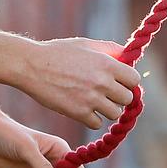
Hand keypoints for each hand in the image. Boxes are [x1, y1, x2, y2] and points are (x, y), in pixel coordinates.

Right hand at [19, 37, 139, 129]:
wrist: (32, 66)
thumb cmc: (59, 52)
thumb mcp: (85, 44)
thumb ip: (109, 49)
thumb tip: (126, 56)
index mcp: (107, 63)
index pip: (134, 79)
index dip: (128, 81)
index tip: (120, 81)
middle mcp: (102, 82)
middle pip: (127, 98)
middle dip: (119, 96)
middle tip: (107, 92)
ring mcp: (91, 100)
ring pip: (115, 113)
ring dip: (107, 108)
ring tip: (95, 100)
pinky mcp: (78, 114)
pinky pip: (97, 123)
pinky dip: (92, 118)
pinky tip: (83, 107)